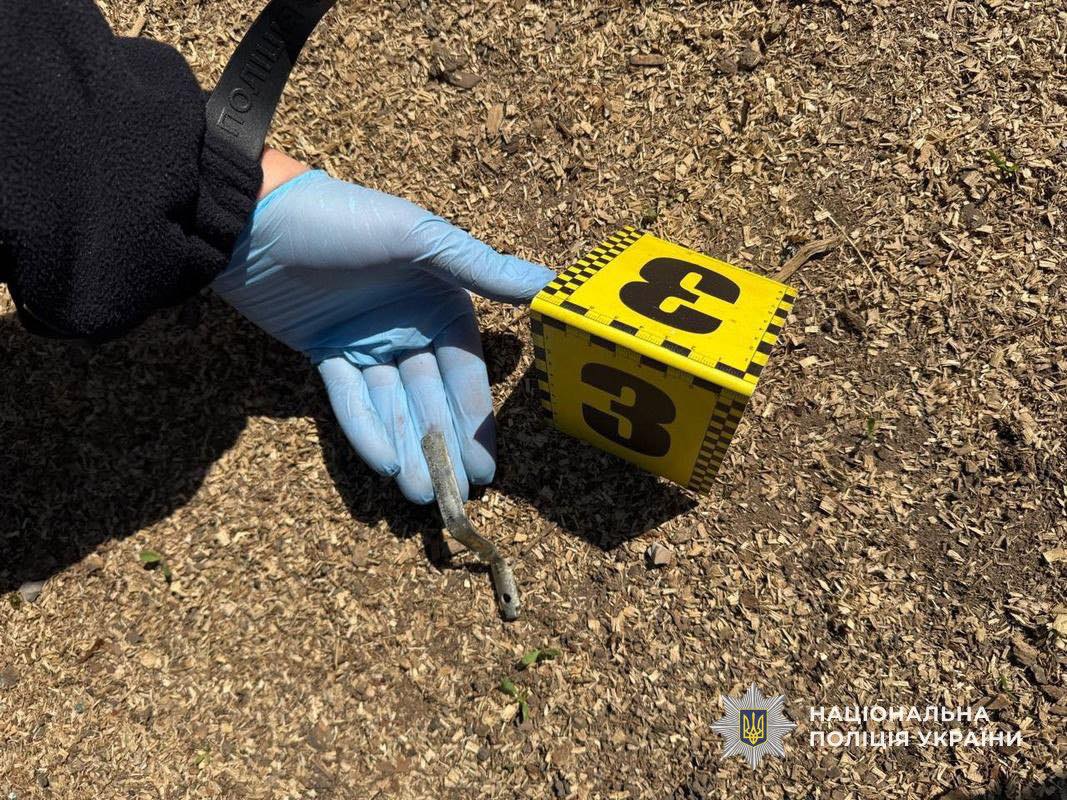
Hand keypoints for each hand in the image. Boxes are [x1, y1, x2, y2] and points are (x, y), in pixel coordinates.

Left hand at [213, 168, 552, 502]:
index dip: (476, 421)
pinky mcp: (326, 353)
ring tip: (418, 495)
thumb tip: (549, 282)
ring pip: (393, 407)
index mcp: (440, 302)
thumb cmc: (345, 218)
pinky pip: (350, 400)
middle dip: (441, 448)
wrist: (255, 216)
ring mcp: (366, 344)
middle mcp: (408, 328)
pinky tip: (383, 465)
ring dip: (406, 450)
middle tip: (454, 497)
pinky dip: (366, 430)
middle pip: (430, 399)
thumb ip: (481, 269)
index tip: (486, 467)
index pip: (465, 373)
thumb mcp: (420, 239)